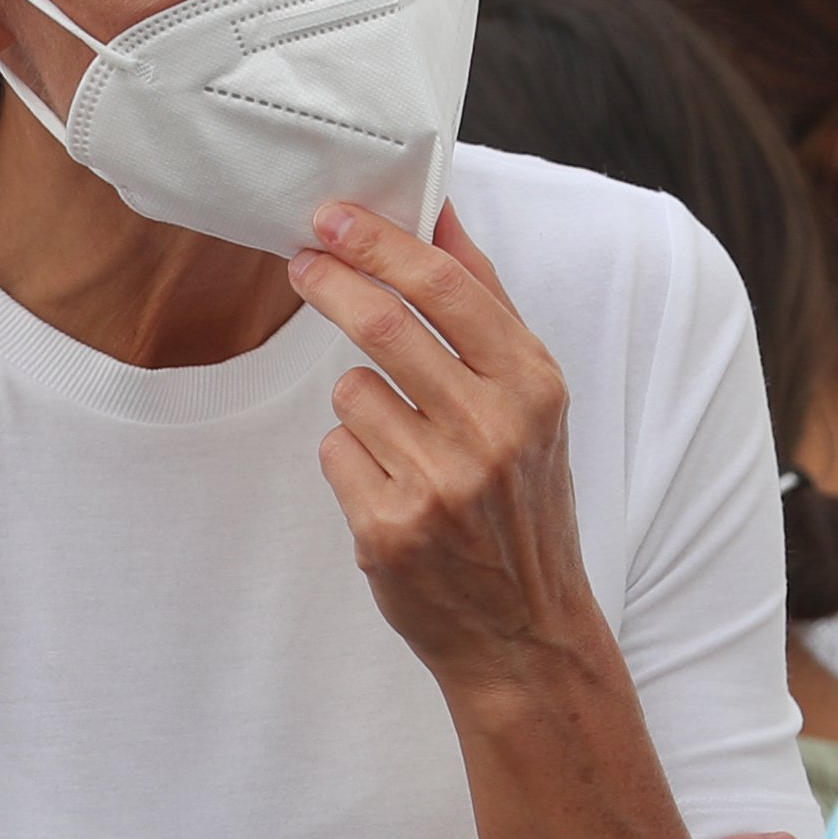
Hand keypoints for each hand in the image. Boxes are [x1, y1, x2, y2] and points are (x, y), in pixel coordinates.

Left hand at [289, 202, 608, 703]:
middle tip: (303, 262)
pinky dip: (350, 458)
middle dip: (332, 283)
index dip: (381, 242)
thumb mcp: (531, 400)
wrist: (526, 631)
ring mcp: (441, 483)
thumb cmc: (522, 500)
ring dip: (357, 400)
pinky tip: (392, 489)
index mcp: (534, 386)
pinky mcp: (390, 528)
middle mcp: (495, 431)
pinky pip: (335, 451)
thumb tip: (442, 208)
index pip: (447, 287)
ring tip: (400, 441)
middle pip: (384, 325)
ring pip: (351, 392)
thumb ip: (485, 303)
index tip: (333, 216)